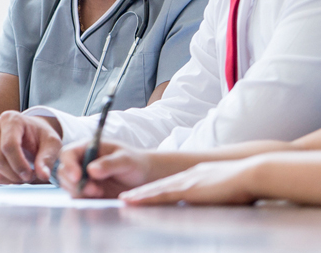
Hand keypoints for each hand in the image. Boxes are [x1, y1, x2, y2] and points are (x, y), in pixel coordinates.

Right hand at [0, 111, 62, 183]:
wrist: (26, 133)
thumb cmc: (39, 137)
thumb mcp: (51, 144)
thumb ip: (47, 159)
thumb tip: (43, 175)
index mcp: (10, 119)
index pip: (8, 146)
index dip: (19, 165)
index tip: (30, 175)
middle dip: (14, 175)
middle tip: (27, 178)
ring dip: (7, 179)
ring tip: (20, 177)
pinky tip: (9, 177)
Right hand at [55, 140, 153, 198]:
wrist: (144, 178)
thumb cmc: (135, 162)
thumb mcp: (126, 159)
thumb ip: (109, 163)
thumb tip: (90, 170)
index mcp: (86, 148)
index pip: (68, 154)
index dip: (68, 165)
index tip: (78, 177)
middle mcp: (81, 162)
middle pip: (63, 171)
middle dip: (73, 182)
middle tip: (93, 190)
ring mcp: (83, 177)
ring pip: (68, 185)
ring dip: (79, 192)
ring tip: (99, 193)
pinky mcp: (87, 191)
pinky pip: (77, 196)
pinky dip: (83, 199)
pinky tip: (99, 197)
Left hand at [120, 158, 262, 206]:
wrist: (253, 174)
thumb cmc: (248, 185)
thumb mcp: (228, 189)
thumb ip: (217, 195)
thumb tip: (215, 204)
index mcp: (198, 175)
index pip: (173, 184)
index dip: (157, 189)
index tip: (144, 194)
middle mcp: (189, 176)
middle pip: (160, 185)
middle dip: (143, 192)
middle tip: (126, 198)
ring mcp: (187, 182)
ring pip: (157, 190)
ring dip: (140, 196)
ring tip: (124, 201)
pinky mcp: (188, 190)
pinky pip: (162, 195)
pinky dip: (146, 198)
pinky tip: (134, 201)